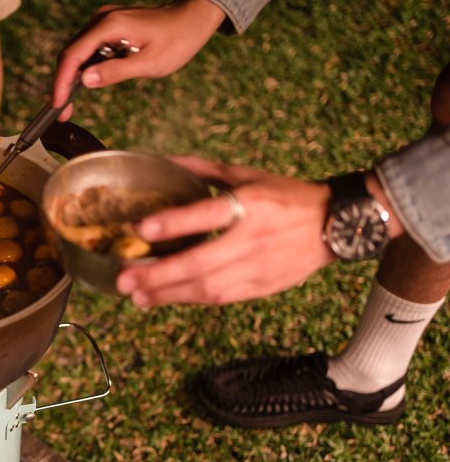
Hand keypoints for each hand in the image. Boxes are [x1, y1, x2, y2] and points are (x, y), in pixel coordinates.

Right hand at [52, 0, 225, 119]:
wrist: (190, 19)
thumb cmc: (176, 40)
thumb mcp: (149, 63)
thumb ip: (116, 71)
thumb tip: (86, 80)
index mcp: (110, 26)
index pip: (73, 56)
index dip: (61, 82)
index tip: (58, 104)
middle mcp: (102, 20)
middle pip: (70, 54)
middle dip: (62, 83)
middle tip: (64, 111)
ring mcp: (103, 22)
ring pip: (76, 52)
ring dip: (70, 77)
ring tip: (69, 103)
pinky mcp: (108, 27)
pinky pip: (87, 48)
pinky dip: (82, 68)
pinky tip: (84, 84)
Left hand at [114, 157, 334, 305]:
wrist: (336, 225)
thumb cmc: (285, 196)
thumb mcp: (247, 174)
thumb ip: (203, 170)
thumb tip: (163, 161)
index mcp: (251, 203)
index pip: (208, 214)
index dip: (173, 222)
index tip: (141, 228)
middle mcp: (254, 237)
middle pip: (201, 262)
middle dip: (159, 274)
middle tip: (124, 278)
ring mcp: (259, 266)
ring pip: (207, 288)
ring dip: (168, 294)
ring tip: (136, 296)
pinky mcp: (262, 287)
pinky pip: (220, 298)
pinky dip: (189, 300)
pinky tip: (164, 299)